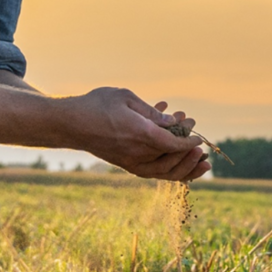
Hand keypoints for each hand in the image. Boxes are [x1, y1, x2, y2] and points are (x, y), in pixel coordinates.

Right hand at [65, 88, 209, 180]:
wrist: (69, 124)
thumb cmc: (97, 105)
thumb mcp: (127, 99)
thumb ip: (152, 113)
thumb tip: (173, 122)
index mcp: (141, 135)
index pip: (174, 144)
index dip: (190, 142)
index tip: (199, 136)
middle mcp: (138, 154)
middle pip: (173, 161)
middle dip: (190, 152)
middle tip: (201, 143)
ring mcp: (131, 163)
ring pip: (164, 172)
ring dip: (185, 166)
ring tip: (201, 160)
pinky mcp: (126, 164)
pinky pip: (154, 172)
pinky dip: (170, 168)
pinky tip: (179, 161)